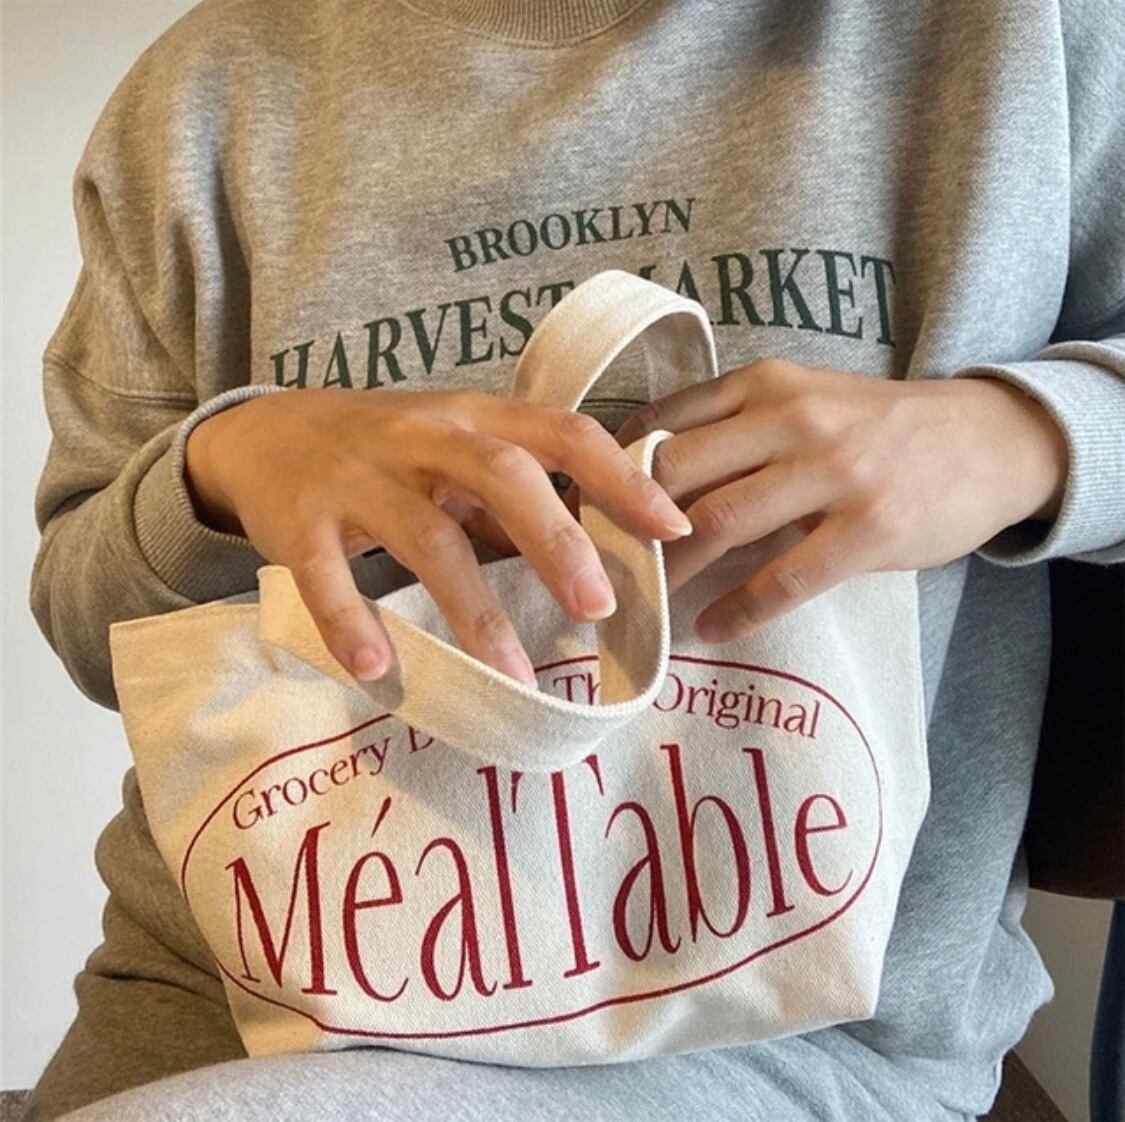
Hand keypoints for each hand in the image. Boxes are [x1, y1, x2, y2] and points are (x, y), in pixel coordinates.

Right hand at [184, 387, 690, 684]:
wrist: (266, 432)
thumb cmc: (386, 450)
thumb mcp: (456, 449)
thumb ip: (519, 492)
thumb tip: (607, 545)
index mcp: (473, 418)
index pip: (560, 433)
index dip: (620, 477)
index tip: (673, 528)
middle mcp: (423, 437)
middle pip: (501, 475)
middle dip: (556, 541)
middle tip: (598, 608)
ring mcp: (359, 478)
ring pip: (427, 536)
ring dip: (474, 610)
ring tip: (513, 677)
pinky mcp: (301, 521)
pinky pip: (325, 575)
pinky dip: (351, 622)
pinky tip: (380, 669)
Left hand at [609, 359, 1068, 642]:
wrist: (986, 439)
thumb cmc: (877, 427)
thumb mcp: (802, 401)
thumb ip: (733, 428)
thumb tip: (644, 477)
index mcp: (764, 384)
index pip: (662, 423)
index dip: (606, 471)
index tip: (574, 511)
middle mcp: (792, 418)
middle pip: (676, 472)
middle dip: (622, 523)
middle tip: (588, 566)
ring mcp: (833, 472)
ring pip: (719, 524)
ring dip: (668, 573)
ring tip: (640, 604)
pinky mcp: (869, 529)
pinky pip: (784, 578)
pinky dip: (738, 610)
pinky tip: (710, 629)